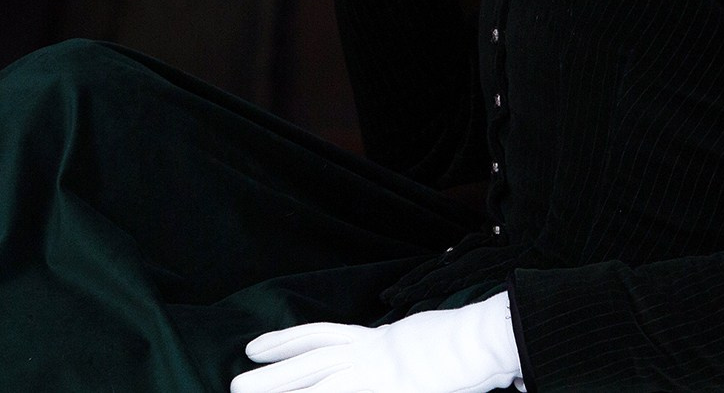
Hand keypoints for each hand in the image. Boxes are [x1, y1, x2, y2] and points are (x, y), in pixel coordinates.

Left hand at [232, 293, 521, 392]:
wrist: (486, 341)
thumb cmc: (465, 344)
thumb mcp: (421, 340)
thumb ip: (393, 349)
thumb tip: (377, 351)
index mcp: (377, 339)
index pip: (322, 337)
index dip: (288, 341)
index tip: (259, 346)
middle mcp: (370, 354)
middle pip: (311, 360)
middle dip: (273, 372)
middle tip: (237, 381)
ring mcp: (378, 372)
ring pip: (319, 379)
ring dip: (282, 387)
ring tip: (245, 391)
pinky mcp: (390, 386)